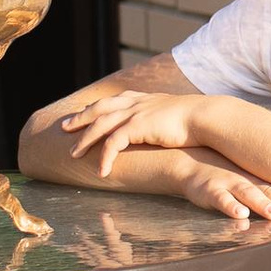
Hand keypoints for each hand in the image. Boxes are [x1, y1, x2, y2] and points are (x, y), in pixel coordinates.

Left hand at [43, 85, 195, 179]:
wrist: (206, 116)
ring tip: (73, 154)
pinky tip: (101, 171)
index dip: (96, 107)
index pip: (113, 100)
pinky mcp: (137, 126)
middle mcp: (136, 103)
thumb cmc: (197, 120)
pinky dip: (104, 158)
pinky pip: (112, 143)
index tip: (83, 112)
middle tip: (64, 127)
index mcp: (144, 99)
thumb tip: (168, 128)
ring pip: (100, 126)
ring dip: (84, 140)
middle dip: (80, 118)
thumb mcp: (176, 115)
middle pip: (99, 108)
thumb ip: (165, 119)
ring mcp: (135, 113)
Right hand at [144, 148, 270, 228]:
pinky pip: (221, 199)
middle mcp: (248, 181)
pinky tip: (240, 215)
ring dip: (262, 204)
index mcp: (260, 181)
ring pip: (248, 194)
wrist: (191, 162)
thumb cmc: (227, 176)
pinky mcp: (209, 189)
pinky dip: (230, 206)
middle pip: (270, 192)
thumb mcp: (250, 182)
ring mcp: (229, 184)